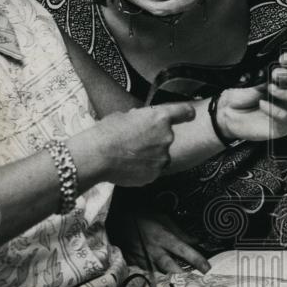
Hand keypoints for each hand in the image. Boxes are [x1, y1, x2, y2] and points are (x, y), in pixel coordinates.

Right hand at [70, 102, 196, 186]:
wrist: (96, 156)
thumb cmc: (106, 133)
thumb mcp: (123, 117)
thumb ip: (139, 120)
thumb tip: (140, 124)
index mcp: (159, 118)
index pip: (184, 112)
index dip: (186, 113)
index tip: (189, 115)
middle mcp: (167, 137)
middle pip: (166, 137)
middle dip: (154, 139)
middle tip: (133, 142)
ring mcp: (162, 158)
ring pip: (159, 156)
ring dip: (148, 155)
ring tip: (127, 156)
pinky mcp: (155, 174)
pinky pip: (151, 170)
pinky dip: (142, 169)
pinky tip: (126, 166)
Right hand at [110, 209, 210, 273]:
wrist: (113, 215)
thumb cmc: (139, 213)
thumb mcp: (162, 217)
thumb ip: (179, 231)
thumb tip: (196, 241)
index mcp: (163, 237)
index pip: (184, 251)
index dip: (197, 260)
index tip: (207, 268)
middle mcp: (153, 249)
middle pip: (172, 268)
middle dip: (183, 273)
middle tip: (190, 273)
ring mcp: (141, 257)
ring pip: (159, 270)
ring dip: (167, 270)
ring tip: (173, 266)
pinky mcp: (131, 260)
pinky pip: (145, 268)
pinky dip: (152, 266)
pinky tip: (154, 262)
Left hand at [218, 52, 286, 142]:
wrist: (227, 112)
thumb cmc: (241, 95)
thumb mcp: (251, 80)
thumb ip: (266, 75)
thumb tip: (277, 71)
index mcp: (285, 78)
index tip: (283, 59)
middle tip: (274, 75)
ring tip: (271, 89)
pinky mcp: (284, 125)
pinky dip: (276, 110)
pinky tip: (263, 104)